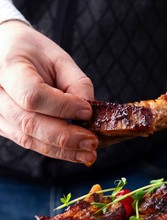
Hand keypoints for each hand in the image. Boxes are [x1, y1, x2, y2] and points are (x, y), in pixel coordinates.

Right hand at [0, 21, 97, 163]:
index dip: (63, 107)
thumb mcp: (58, 58)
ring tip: (88, 153)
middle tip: (93, 142)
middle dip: (66, 137)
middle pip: (30, 123)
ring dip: (63, 150)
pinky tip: (74, 152)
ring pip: (29, 139)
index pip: (33, 95)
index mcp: (7, 67)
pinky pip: (29, 142)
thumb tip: (89, 115)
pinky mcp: (3, 126)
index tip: (88, 112)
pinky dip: (54, 150)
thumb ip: (76, 83)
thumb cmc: (33, 53)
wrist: (5, 53)